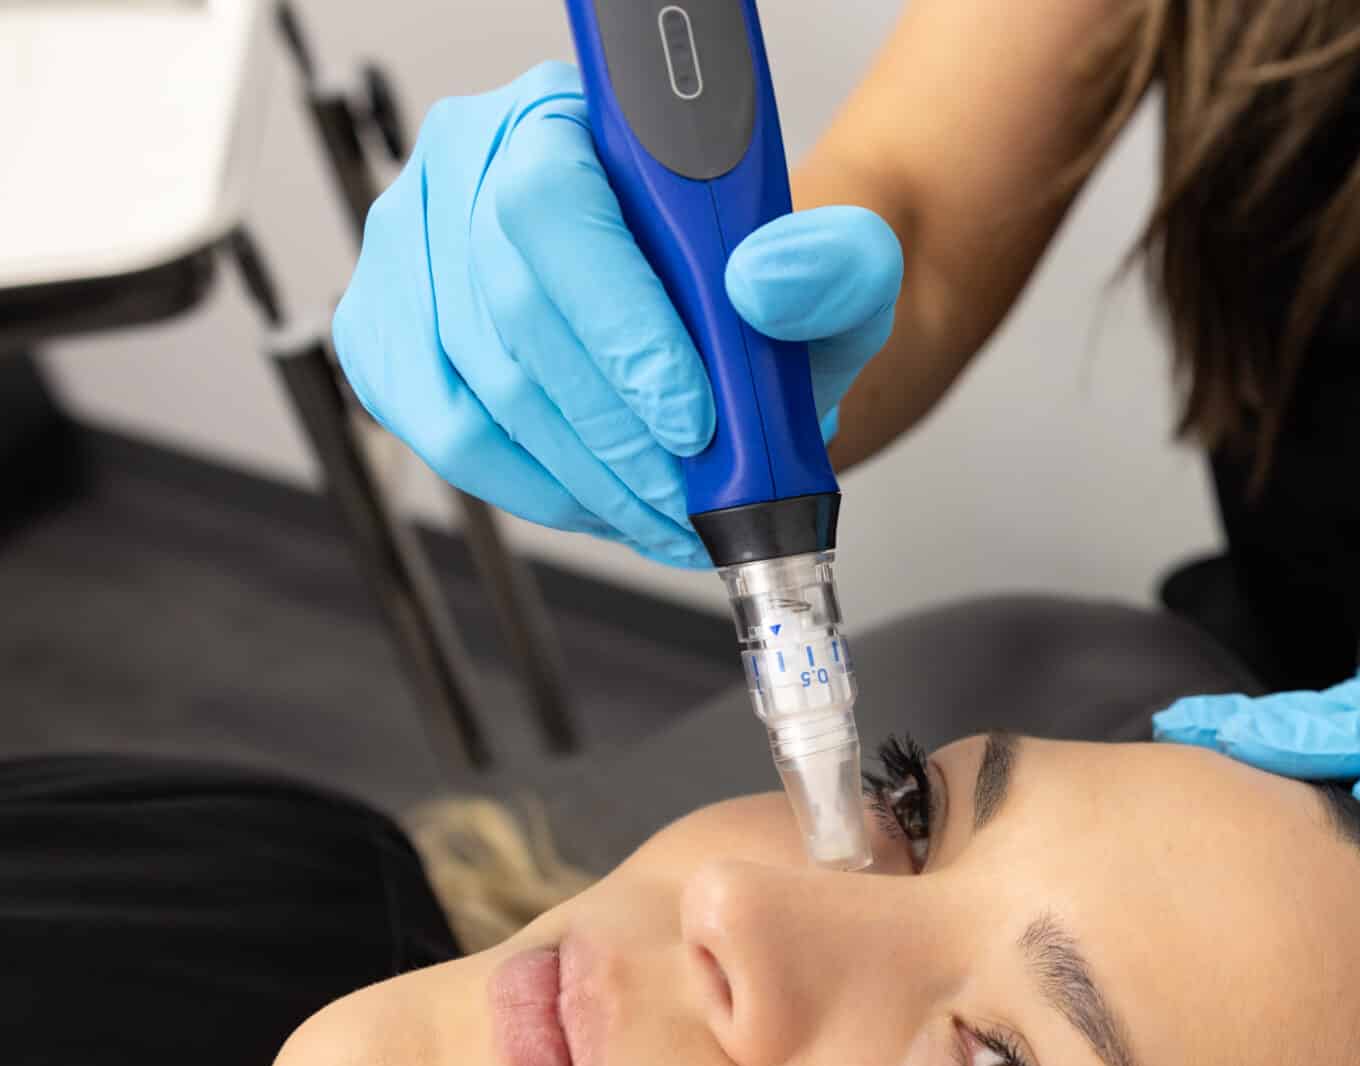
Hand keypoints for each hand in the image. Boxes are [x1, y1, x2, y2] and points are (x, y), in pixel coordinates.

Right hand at [331, 61, 901, 568]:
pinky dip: (530, 487)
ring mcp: (410, 251)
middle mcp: (462, 165)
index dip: (619, 327)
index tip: (692, 420)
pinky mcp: (387, 334)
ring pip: (473, 392)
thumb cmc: (762, 282)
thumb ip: (830, 267)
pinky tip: (600, 500)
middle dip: (612, 435)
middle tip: (687, 499)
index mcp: (557, 118)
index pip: (552, 208)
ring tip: (660, 514)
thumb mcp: (834, 270)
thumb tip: (762, 284)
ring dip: (579, 479)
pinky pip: (441, 433)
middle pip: (509, 316)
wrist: (732, 319)